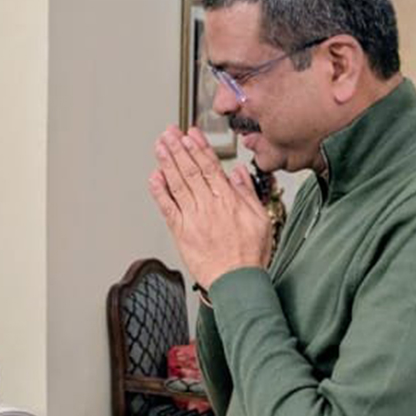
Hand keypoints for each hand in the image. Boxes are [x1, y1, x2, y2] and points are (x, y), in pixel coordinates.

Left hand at [147, 126, 272, 289]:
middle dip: (179, 148)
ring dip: (167, 162)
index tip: (190, 134)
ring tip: (160, 146)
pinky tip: (154, 177)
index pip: (211, 166)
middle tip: (169, 133)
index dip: (199, 148)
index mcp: (229, 200)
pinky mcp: (181, 232)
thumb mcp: (261, 219)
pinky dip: (159, 192)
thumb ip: (247, 193)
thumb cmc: (250, 254)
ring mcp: (193, 218)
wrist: (237, 282)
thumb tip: (238, 173)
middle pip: (191, 170)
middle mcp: (209, 206)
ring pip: (178, 184)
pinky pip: (168, 208)